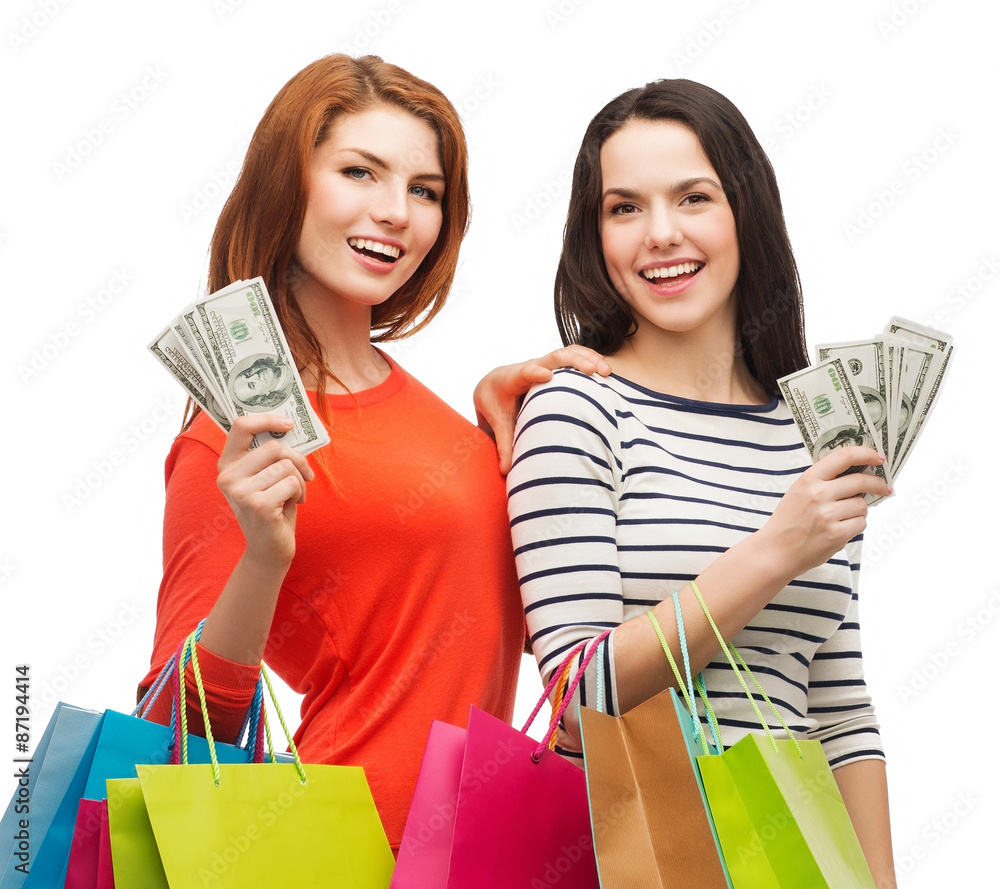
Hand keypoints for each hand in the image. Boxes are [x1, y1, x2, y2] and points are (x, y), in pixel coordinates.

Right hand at [216, 414, 315, 567]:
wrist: (269, 549)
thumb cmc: (273, 507)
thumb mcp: (266, 477)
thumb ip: (271, 455)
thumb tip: (291, 426)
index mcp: (227, 464)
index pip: (241, 426)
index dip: (267, 419)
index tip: (289, 423)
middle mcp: (228, 476)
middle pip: (275, 447)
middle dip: (298, 461)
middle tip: (305, 476)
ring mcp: (240, 491)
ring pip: (287, 466)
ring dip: (300, 481)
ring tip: (293, 496)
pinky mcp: (258, 505)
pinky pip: (293, 483)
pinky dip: (300, 493)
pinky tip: (291, 506)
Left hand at [474, 345, 611, 474]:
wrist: (495, 385)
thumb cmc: (496, 403)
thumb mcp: (497, 422)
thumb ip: (503, 444)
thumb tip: (504, 472)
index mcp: (513, 379)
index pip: (524, 372)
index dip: (535, 372)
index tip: (547, 376)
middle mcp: (531, 367)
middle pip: (553, 358)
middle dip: (573, 361)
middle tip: (593, 370)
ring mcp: (546, 364)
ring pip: (567, 354)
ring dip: (588, 359)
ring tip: (606, 371)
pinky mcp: (556, 366)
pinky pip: (574, 356)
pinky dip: (590, 359)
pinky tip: (606, 371)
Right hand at [758, 446, 890, 579]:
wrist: (776, 551)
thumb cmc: (788, 521)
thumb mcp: (798, 492)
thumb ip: (822, 480)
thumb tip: (856, 472)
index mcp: (808, 479)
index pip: (843, 457)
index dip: (865, 453)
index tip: (878, 457)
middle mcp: (819, 494)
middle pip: (861, 481)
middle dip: (877, 484)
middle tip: (884, 487)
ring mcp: (828, 515)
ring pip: (862, 505)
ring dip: (858, 510)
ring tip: (841, 517)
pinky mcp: (836, 534)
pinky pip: (861, 523)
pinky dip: (855, 525)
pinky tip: (840, 528)